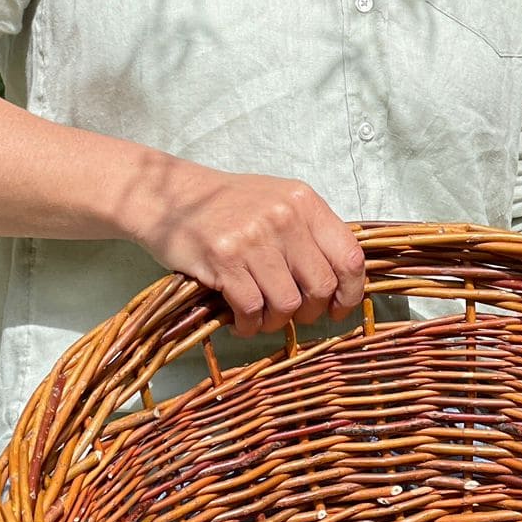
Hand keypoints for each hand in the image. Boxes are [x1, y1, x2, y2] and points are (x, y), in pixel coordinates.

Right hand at [134, 161, 366, 337]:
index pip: (349, 256)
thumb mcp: (278, 201)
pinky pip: (252, 310)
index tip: (339, 308)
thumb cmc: (227, 204)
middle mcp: (284, 217)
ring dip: (275, 322)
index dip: (350, 292)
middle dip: (310, 312)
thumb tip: (340, 280)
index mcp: (304, 202)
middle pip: (320, 286)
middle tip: (293, 315)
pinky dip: (249, 325)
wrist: (170, 197)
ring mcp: (254, 238)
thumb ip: (309, 232)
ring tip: (261, 316)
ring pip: (286, 304)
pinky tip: (241, 319)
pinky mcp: (224, 260)